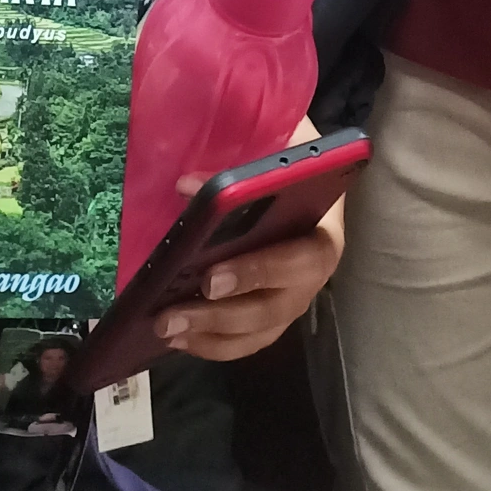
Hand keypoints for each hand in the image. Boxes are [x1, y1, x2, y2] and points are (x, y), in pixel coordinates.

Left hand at [155, 117, 345, 361]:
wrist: (299, 177)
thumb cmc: (287, 160)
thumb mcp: (274, 145)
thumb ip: (240, 163)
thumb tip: (186, 187)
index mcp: (323, 232)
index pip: (302, 260)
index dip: (259, 273)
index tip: (210, 277)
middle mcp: (312, 276)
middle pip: (273, 307)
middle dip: (220, 315)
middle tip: (173, 314)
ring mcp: (292, 301)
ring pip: (256, 332)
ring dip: (209, 335)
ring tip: (166, 329)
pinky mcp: (271, 318)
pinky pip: (245, 342)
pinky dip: (211, 345)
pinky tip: (177, 339)